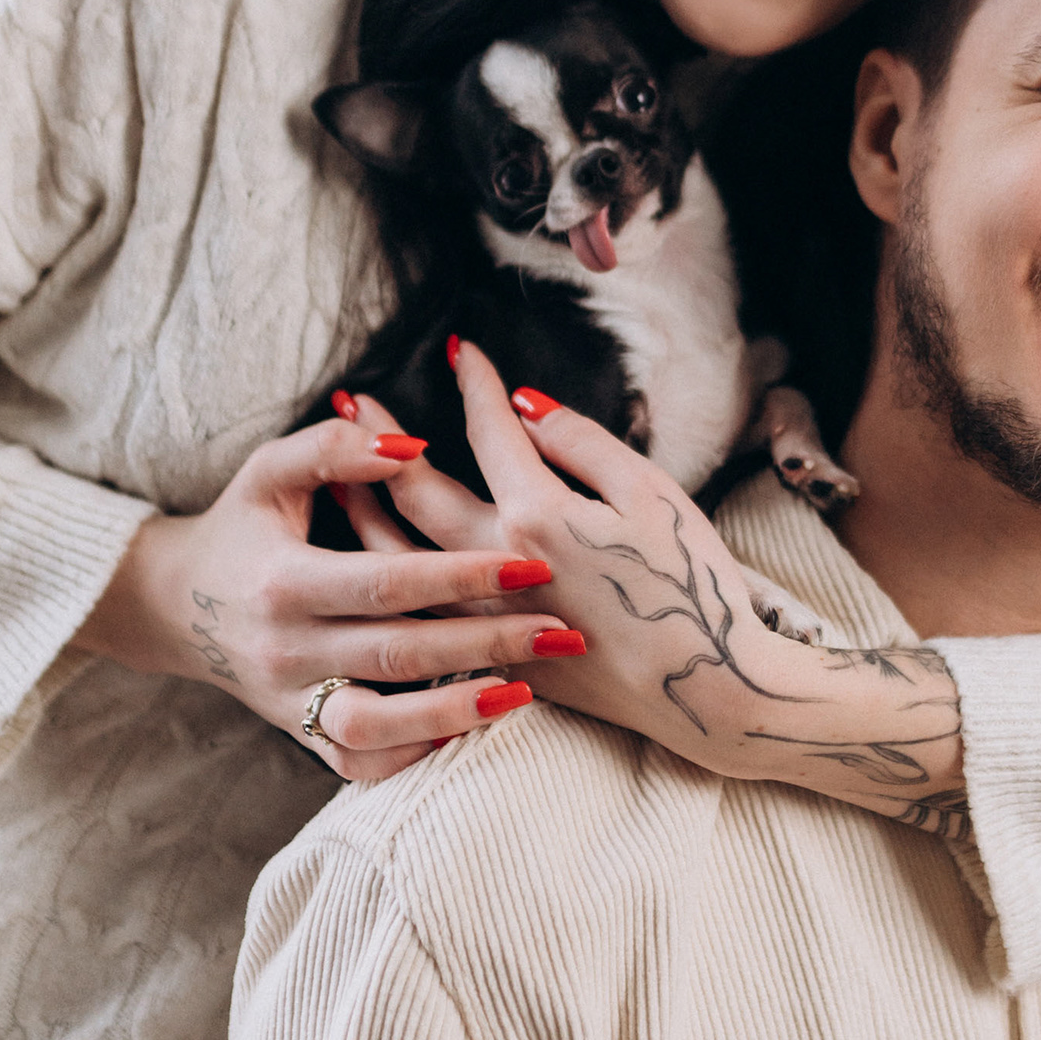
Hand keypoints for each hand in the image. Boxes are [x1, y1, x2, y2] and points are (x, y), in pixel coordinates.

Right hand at [74, 407, 574, 781]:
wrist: (173, 607)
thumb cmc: (240, 527)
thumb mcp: (267, 472)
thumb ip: (333, 450)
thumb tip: (408, 447)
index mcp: (284, 581)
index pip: (386, 582)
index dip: (460, 575)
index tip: (529, 564)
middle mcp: (288, 649)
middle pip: (400, 654)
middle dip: (487, 643)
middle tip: (561, 630)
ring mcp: (293, 701)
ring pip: (378, 726)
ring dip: (455, 713)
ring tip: (525, 693)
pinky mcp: (301, 735)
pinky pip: (360, 763)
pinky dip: (414, 754)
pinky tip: (471, 730)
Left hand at [366, 344, 970, 844]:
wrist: (705, 691)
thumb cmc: (691, 585)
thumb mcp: (653, 494)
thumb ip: (582, 443)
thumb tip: (522, 408)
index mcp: (537, 516)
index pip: (488, 432)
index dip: (472, 383)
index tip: (458, 348)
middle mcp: (493, 568)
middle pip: (415, 492)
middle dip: (381, 439)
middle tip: (352, 397)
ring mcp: (483, 620)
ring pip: (395, 558)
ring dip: (360, 505)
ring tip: (335, 470)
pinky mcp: (489, 659)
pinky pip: (411, 613)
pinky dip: (383, 577)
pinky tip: (369, 557)